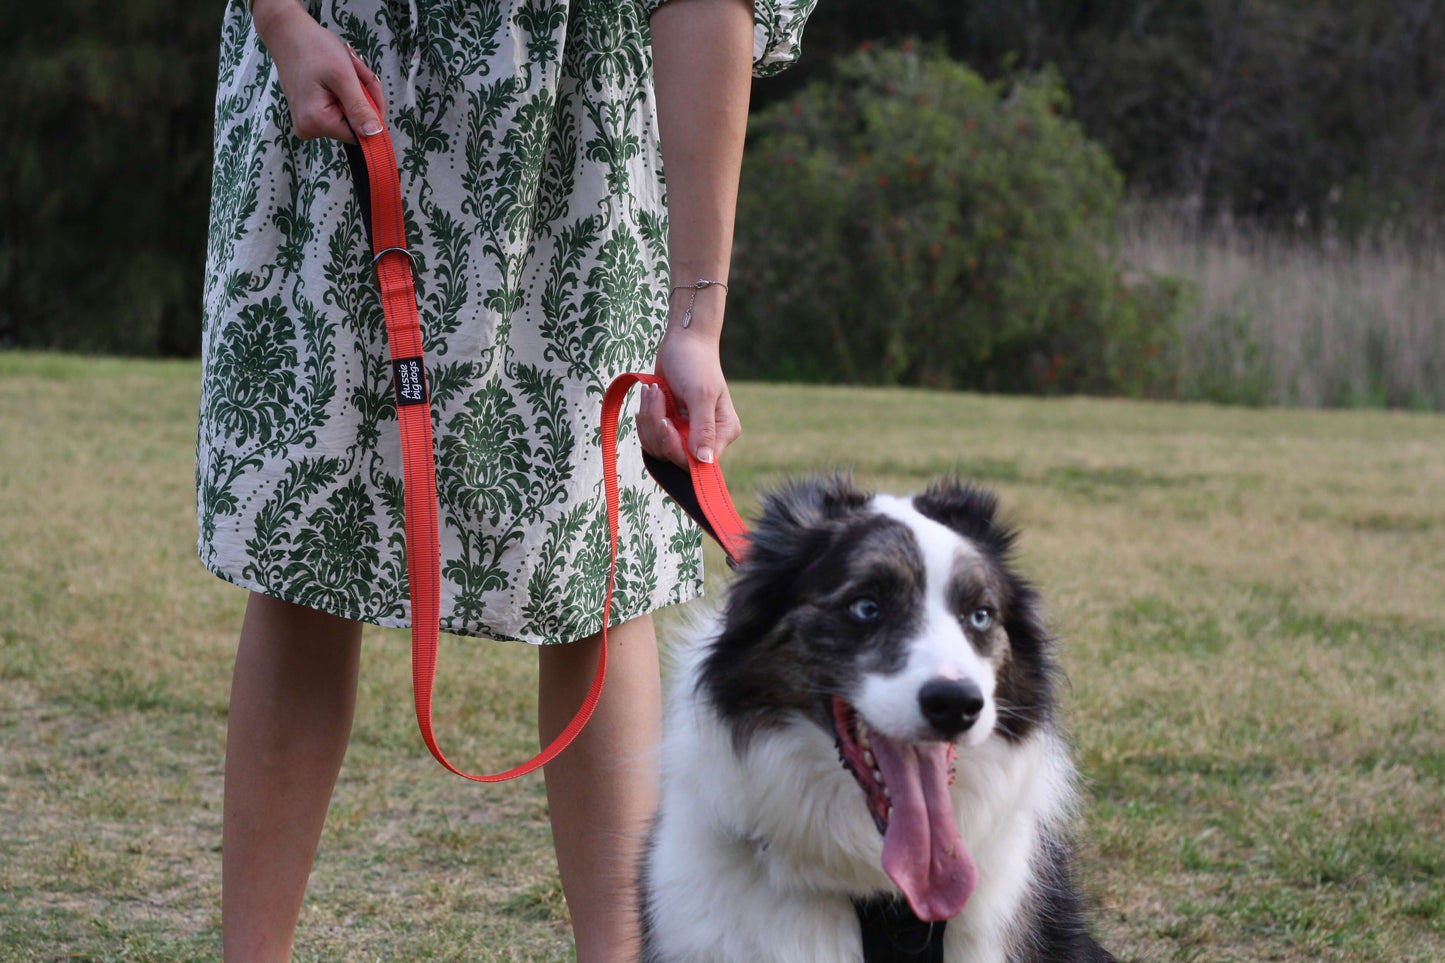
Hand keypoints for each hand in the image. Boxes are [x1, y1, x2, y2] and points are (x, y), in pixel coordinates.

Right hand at [252, 0, 385, 142]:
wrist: (288, 33)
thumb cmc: (312, 48)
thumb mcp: (342, 76)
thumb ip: (359, 108)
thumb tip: (374, 134)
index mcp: (316, 122)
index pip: (361, 134)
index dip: (372, 111)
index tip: (369, 86)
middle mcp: (310, 128)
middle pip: (356, 123)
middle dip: (364, 96)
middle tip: (356, 70)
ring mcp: (310, 122)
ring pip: (351, 114)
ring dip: (357, 90)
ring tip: (346, 68)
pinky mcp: (312, 113)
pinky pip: (341, 107)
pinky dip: (347, 90)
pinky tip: (339, 73)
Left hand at [637, 326, 740, 467]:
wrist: (683, 342)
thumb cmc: (696, 363)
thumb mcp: (701, 394)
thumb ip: (703, 429)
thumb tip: (705, 461)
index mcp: (723, 432)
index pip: (697, 462)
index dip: (676, 449)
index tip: (666, 422)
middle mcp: (706, 437)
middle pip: (673, 456)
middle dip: (658, 428)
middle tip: (657, 398)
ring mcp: (686, 433)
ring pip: (658, 447)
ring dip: (649, 419)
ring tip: (654, 391)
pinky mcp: (670, 426)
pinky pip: (650, 437)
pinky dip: (645, 417)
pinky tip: (651, 395)